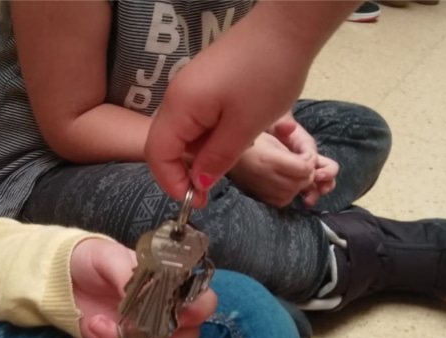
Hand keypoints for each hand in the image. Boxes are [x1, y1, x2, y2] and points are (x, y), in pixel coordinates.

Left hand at [70, 238, 217, 337]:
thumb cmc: (92, 258)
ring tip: (100, 323)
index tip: (183, 309)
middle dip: (167, 333)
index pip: (200, 297)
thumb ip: (127, 273)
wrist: (59, 276)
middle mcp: (161, 309)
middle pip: (187, 333)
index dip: (199, 307)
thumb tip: (144, 293)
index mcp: (167, 282)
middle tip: (139, 322)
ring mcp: (142, 331)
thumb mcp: (108, 255)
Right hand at [143, 2, 356, 207]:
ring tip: (227, 162)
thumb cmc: (267, 74)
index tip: (197, 201)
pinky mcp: (205, 83)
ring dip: (198, 155)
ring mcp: (190, 87)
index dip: (172, 183)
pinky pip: (196, 118)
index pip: (157, 154)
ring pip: (182, 133)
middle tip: (210, 191)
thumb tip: (199, 183)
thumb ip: (217, 158)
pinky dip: (207, 137)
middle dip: (182, 172)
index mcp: (180, 106)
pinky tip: (232, 139)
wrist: (287, 27)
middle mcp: (177, 96)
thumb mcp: (245, 127)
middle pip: (165, 144)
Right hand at [228, 133, 313, 207]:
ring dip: (299, 183)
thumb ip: (287, 138)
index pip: (305, 168)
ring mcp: (264, 192)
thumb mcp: (269, 135)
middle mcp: (267, 179)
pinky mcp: (262, 200)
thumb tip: (299, 139)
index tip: (304, 154)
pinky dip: (289, 192)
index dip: (310, 161)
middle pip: (303, 182)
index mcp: (269, 160)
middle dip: (307, 172)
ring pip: (295, 192)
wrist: (225, 158)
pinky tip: (282, 181)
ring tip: (291, 171)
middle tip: (300, 162)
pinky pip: (284, 201)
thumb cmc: (249, 142)